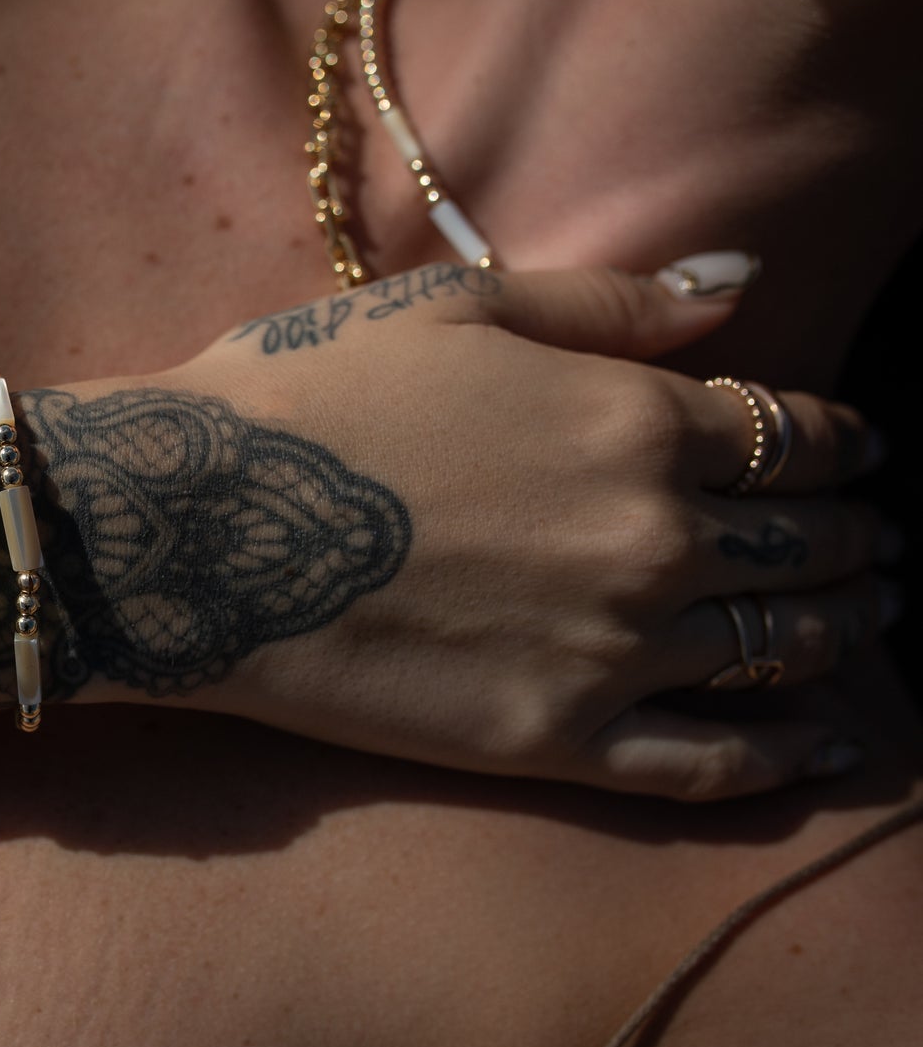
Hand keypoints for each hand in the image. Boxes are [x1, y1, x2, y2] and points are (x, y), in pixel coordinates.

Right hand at [91, 261, 886, 798]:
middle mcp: (651, 537)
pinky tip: (821, 749)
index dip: (838, 442)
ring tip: (861, 626)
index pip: (792, 435)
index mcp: (634, 419)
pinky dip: (780, 757)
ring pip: (777, 649)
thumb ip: (609, 302)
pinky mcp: (554, 738)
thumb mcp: (453, 307)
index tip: (853, 451)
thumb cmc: (306, 397)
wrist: (192, 529)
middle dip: (853, 539)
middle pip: (805, 546)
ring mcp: (610, 648)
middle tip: (873, 545)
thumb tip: (741, 283)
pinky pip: (706, 763)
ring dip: (840, 634)